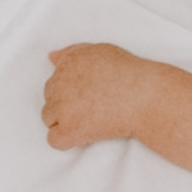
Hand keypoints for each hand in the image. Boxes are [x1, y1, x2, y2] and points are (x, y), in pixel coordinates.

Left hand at [43, 39, 157, 150]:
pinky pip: (54, 140)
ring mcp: (62, 107)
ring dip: (64, 122)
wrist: (143, 96)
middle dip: (66, 106)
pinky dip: (67, 140)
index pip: (53, 82)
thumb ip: (73, 52)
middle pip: (49, 100)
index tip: (87, 97)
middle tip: (91, 109)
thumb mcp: (99, 51)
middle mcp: (59, 83)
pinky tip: (84, 134)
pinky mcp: (70, 129)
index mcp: (67, 63)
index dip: (70, 93)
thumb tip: (52, 57)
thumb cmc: (129, 74)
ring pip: (48, 119)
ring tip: (89, 120)